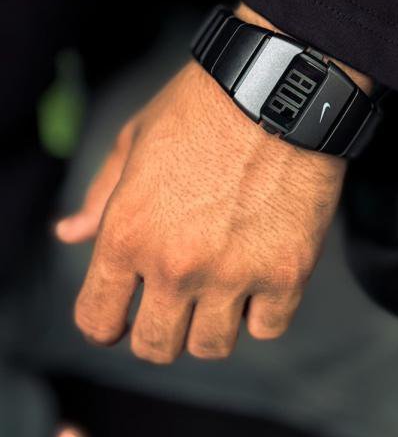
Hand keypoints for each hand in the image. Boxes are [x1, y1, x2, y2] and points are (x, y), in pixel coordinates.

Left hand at [56, 7, 365, 362]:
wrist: (277, 89)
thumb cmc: (202, 107)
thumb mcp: (135, 141)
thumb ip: (101, 196)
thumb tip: (70, 233)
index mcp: (127, 234)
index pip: (98, 320)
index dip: (106, 324)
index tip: (123, 316)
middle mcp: (176, 265)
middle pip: (157, 347)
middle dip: (160, 331)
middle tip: (176, 303)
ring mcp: (234, 274)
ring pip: (212, 347)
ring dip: (212, 323)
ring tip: (221, 286)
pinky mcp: (287, 273)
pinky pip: (267, 328)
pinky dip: (262, 310)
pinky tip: (259, 276)